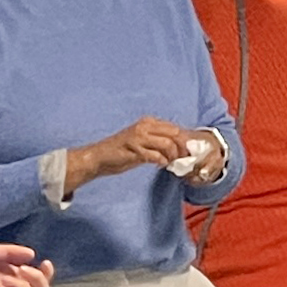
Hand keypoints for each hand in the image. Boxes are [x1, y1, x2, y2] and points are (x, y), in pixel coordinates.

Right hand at [70, 117, 200, 188]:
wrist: (98, 157)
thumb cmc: (122, 151)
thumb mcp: (143, 142)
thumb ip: (159, 142)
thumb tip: (180, 149)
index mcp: (148, 122)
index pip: (175, 128)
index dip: (184, 141)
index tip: (187, 152)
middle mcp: (144, 126)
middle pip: (175, 134)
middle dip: (182, 148)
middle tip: (181, 159)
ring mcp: (138, 137)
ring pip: (168, 143)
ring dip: (172, 156)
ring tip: (169, 162)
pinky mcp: (134, 149)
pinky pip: (156, 155)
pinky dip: (161, 161)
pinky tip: (159, 164)